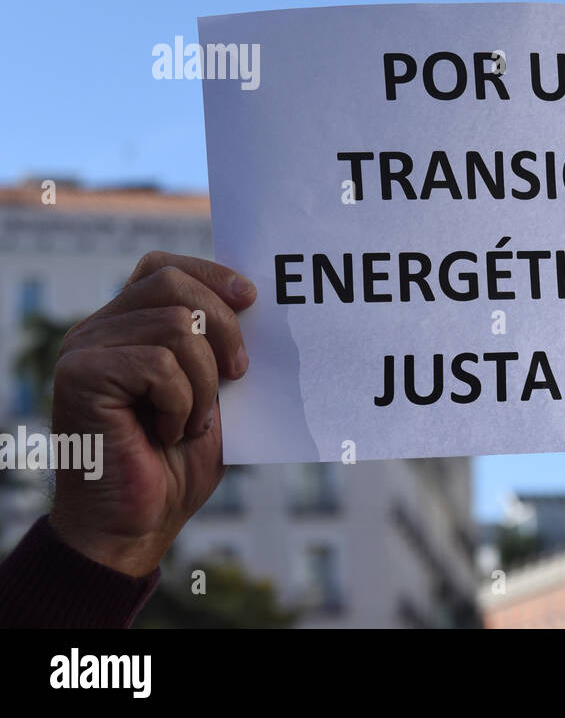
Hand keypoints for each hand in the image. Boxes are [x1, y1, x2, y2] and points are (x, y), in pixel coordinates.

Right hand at [47, 251, 255, 576]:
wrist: (136, 525)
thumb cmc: (176, 464)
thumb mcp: (213, 393)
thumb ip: (221, 347)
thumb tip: (256, 302)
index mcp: (126, 328)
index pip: (164, 268)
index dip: (211, 275)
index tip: (252, 300)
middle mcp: (97, 331)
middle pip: (172, 284)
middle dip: (223, 327)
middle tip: (237, 375)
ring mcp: (83, 351)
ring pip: (175, 326)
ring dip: (204, 381)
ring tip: (192, 421)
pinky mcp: (79, 376)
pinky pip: (158, 363)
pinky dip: (181, 402)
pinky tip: (167, 433)